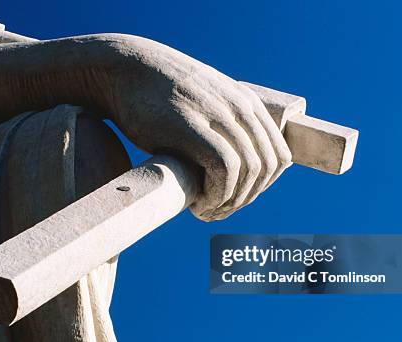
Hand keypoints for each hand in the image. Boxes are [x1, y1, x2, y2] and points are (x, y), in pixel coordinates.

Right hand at [102, 35, 291, 220]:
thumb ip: (223, 126)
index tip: (234, 200)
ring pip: (250, 170)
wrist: (122, 70)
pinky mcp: (191, 125)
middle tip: (217, 212)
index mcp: (245, 102)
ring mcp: (216, 113)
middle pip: (267, 166)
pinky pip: (225, 167)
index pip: (278, 156)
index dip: (262, 188)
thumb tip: (234, 168)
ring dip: (231, 201)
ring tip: (205, 211)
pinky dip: (217, 194)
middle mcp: (238, 106)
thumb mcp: (203, 104)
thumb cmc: (157, 96)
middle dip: (246, 198)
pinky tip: (198, 204)